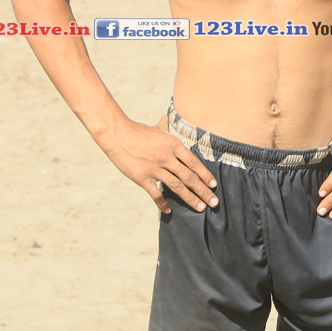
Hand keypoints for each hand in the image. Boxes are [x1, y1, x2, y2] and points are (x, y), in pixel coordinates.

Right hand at [100, 115, 218, 213]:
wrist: (117, 135)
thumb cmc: (139, 131)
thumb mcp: (159, 127)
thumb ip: (171, 128)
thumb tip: (178, 120)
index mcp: (173, 144)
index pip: (194, 162)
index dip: (205, 174)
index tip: (213, 185)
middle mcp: (166, 157)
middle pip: (189, 177)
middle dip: (203, 191)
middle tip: (214, 202)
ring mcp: (154, 168)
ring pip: (177, 187)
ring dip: (190, 199)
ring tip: (201, 208)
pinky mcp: (142, 178)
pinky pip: (156, 193)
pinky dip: (163, 203)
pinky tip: (169, 210)